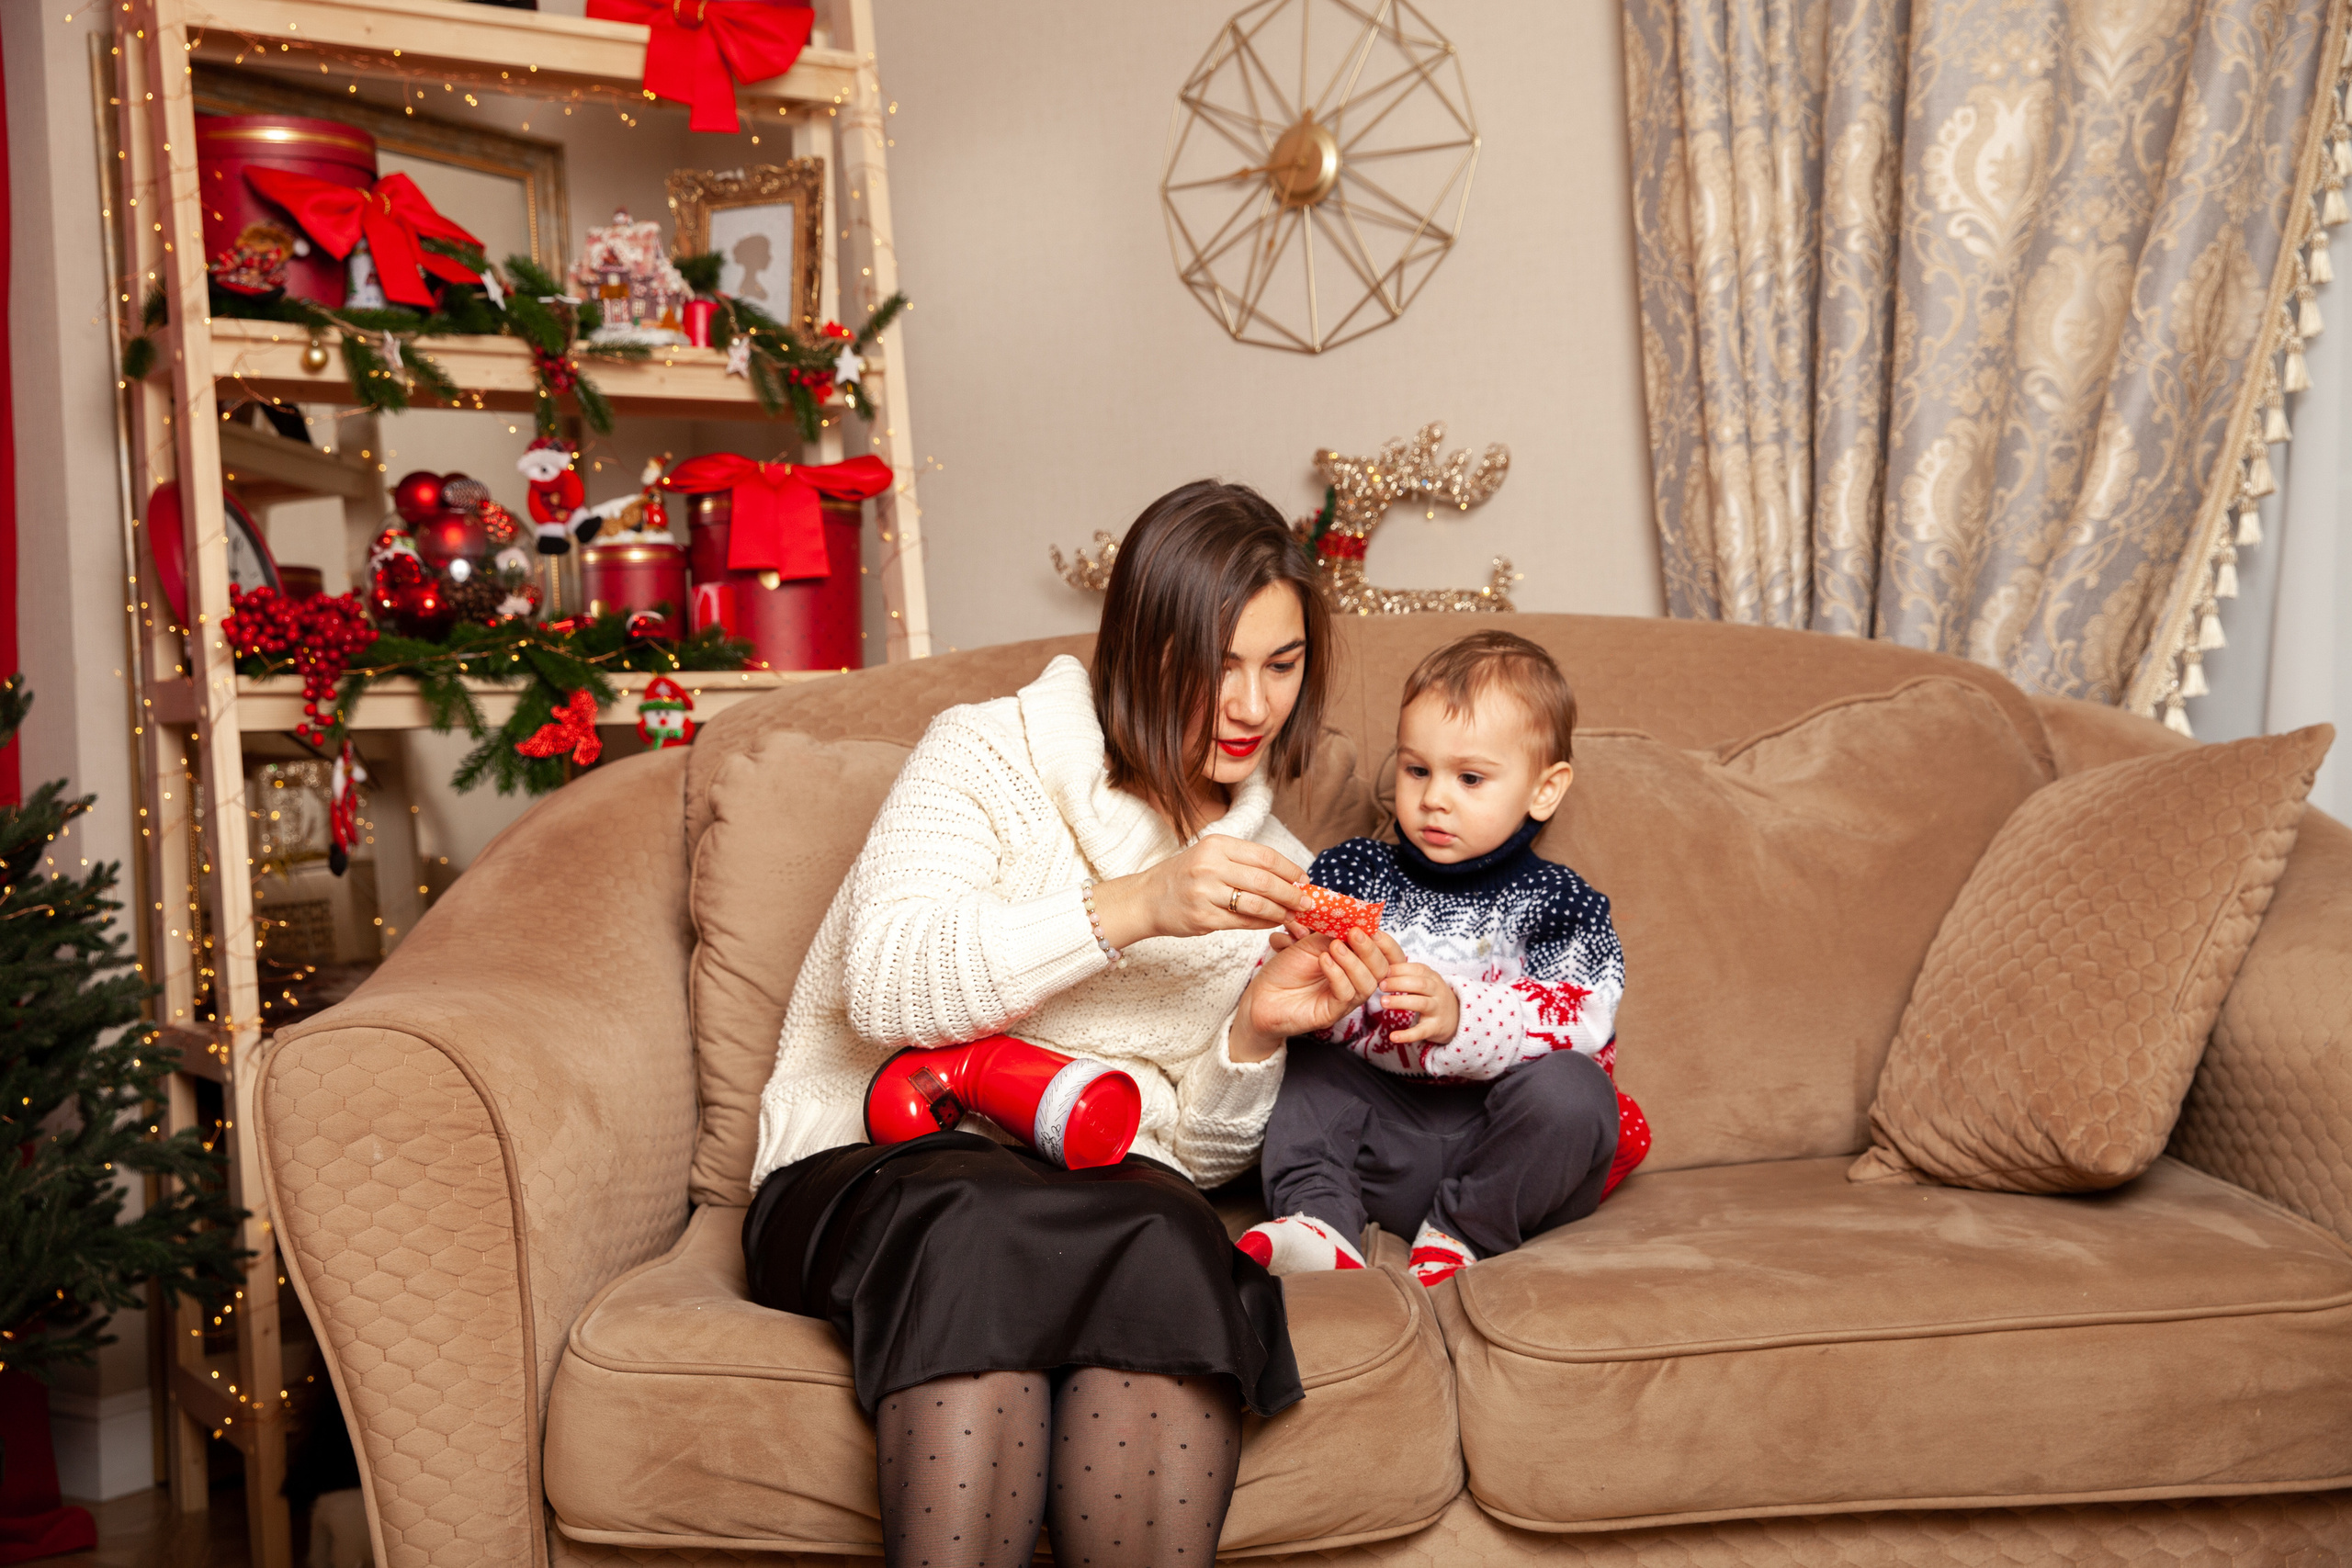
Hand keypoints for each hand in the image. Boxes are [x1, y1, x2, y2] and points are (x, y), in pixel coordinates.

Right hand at [1089, 834, 1306, 948]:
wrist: (1146, 898)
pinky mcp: (1203, 918)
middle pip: (1265, 881)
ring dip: (1281, 912)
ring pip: (1257, 904)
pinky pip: (1243, 923)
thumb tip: (1289, 877)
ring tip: (1293, 916)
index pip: (1265, 856)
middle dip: (1292, 894)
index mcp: (1216, 845)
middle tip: (1308, 903)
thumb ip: (1244, 863)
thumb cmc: (1183, 876)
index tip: (1305, 880)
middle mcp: (1210, 866)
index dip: (1290, 869)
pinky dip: (1263, 924)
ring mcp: (1205, 893)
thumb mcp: (1209, 856)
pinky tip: (1272, 924)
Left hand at [1231, 927, 1391, 1059]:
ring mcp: (1345, 1000)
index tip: (1373, 929)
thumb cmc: (1287, 967)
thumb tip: (1356, 919)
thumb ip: (1334, 932)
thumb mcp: (1311, 942)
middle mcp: (1355, 982)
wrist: (1261, 994)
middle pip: (1381, 970)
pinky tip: (1323, 961)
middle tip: (1353, 934)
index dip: (1386, 944)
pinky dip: (1337, 975)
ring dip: (1352, 961)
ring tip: (1333, 947)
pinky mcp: (1332, 1013)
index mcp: (1355, 963)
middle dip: (1370, 950)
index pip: (1386, 957)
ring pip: (1367, 984)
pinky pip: (1346, 995)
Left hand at [1376, 954, 1458, 1045]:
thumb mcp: (1424, 982)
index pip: (1418, 969)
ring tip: (1383, 1002)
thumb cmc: (1431, 996)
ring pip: (1421, 1003)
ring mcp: (1437, 1009)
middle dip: (1399, 983)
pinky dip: (1407, 1035)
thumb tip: (1380, 965)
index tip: (1383, 971)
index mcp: (1432, 977)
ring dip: (1401, 1002)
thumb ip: (1406, 974)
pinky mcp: (1435, 1028)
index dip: (1400, 969)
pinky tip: (1393, 1037)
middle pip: (1420, 984)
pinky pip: (1421, 1031)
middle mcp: (1437, 991)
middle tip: (1381, 985)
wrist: (1456, 1018)